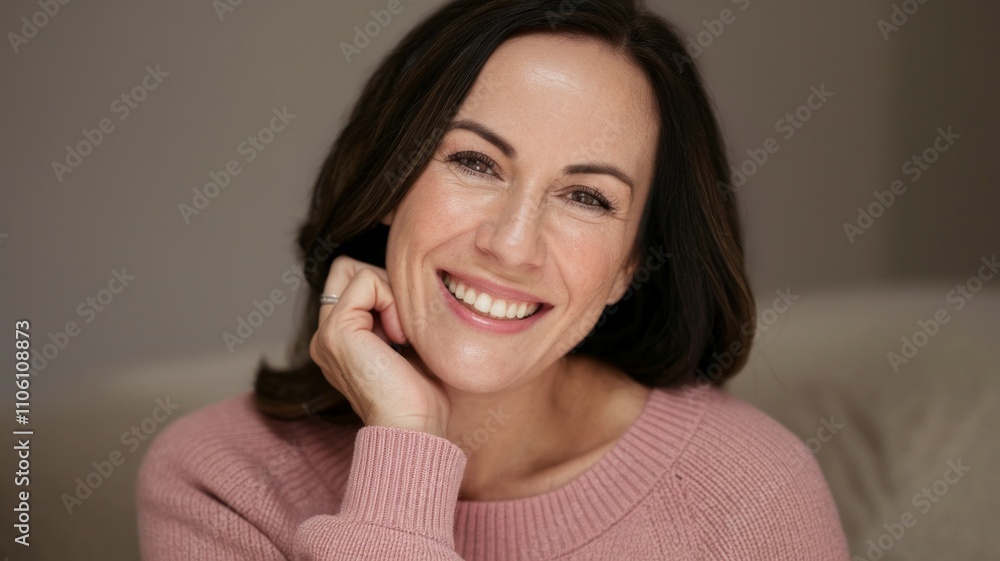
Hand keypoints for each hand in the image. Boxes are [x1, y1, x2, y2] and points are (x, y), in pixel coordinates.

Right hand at [309, 255, 449, 436]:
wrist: (413, 428)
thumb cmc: (422, 396)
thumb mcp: (408, 346)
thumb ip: (395, 316)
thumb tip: (408, 285)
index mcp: (342, 341)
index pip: (355, 282)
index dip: (386, 290)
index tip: (406, 329)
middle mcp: (326, 336)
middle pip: (348, 269)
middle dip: (385, 284)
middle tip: (404, 325)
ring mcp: (326, 333)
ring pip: (356, 270)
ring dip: (391, 295)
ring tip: (402, 335)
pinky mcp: (335, 331)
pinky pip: (366, 281)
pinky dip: (391, 300)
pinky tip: (399, 336)